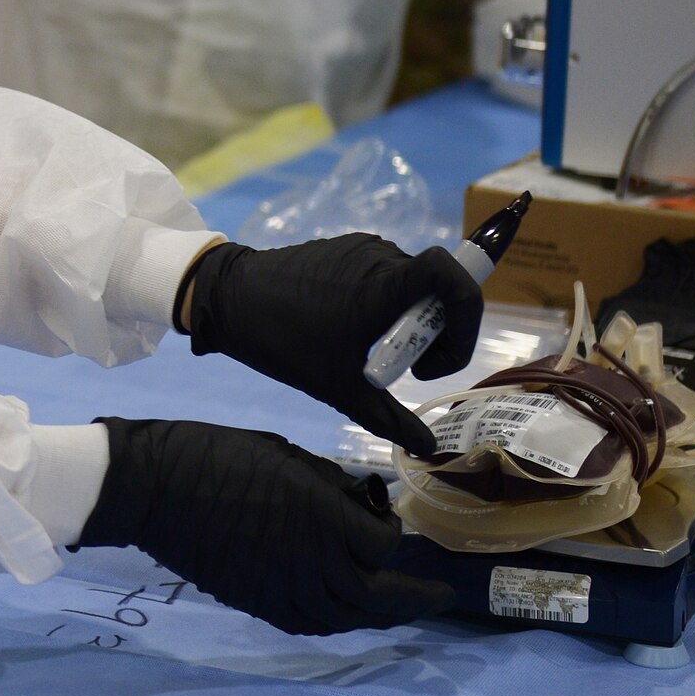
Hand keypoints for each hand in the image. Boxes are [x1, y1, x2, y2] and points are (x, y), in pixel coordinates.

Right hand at [76, 418, 454, 634]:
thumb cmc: (217, 453)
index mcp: (322, 515)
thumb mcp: (285, 453)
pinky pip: (307, 624)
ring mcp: (282, 587)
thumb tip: (357, 501)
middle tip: (440, 597)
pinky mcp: (255, 601)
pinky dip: (334, 623)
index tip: (384, 517)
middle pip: (379, 595)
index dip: (393, 533)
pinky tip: (343, 615)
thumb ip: (327, 483)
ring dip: (379, 617)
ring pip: (347, 618)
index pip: (384, 545)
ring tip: (399, 613)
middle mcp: (312, 560)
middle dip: (416, 598)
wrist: (154, 487)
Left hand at [178, 235, 483, 454]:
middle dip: (434, 334)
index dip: (467, 310)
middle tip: (406, 370)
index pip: (454, 274)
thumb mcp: (341, 389)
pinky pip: (384, 276)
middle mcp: (381, 256)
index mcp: (387, 283)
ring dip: (407, 322)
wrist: (227, 300)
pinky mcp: (344, 247)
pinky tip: (352, 332)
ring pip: (411, 286)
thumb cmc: (285, 342)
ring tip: (371, 354)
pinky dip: (385, 305)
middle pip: (436, 291)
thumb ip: (390, 419)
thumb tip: (427, 448)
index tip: (441, 351)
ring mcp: (361, 247)